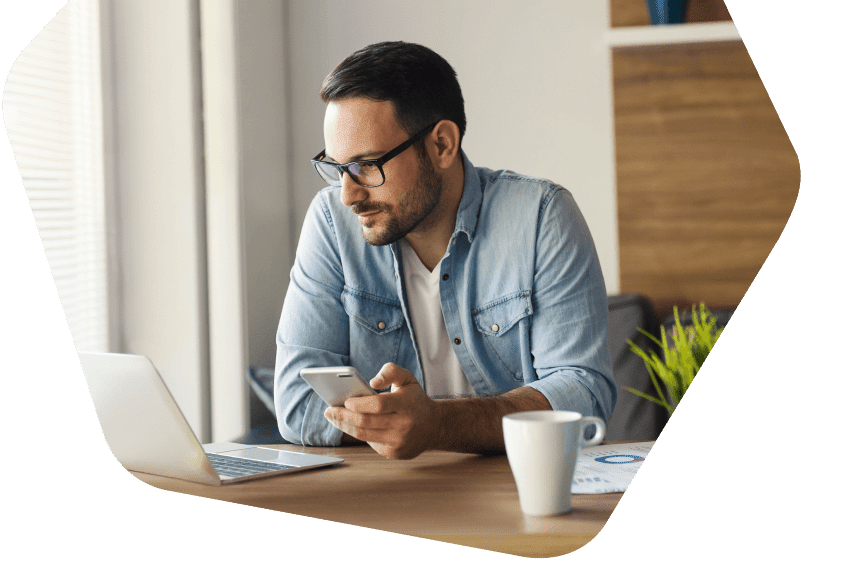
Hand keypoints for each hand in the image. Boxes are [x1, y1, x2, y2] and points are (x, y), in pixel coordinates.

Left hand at [324, 363, 439, 458]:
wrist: (433, 426)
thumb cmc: (414, 399)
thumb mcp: (408, 379)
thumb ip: (391, 371)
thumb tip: (372, 382)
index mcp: (408, 404)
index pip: (380, 405)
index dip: (360, 404)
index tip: (346, 401)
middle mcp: (404, 425)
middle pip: (367, 422)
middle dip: (344, 416)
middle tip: (329, 410)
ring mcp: (399, 441)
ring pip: (364, 434)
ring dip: (345, 426)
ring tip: (333, 417)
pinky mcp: (394, 453)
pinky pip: (370, 442)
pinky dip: (357, 433)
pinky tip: (349, 425)